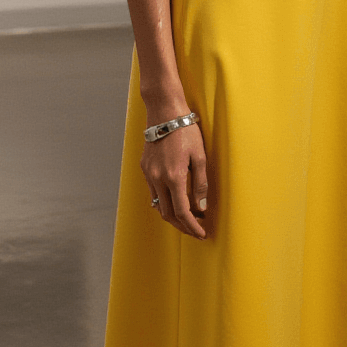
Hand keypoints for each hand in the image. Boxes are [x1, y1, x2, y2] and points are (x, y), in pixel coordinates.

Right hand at [142, 122, 207, 237]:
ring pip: (158, 205)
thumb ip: (200, 184)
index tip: (202, 234)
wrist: (164, 112)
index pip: (182, 212)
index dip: (192, 226)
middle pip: (168, 214)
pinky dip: (164, 202)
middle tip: (196, 231)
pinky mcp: (144, 168)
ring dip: (172, 216)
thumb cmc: (186, 131)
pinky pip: (153, 193)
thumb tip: (201, 207)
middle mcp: (158, 178)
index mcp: (174, 177)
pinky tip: (174, 202)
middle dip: (182, 226)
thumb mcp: (201, 157)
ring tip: (187, 219)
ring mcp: (148, 174)